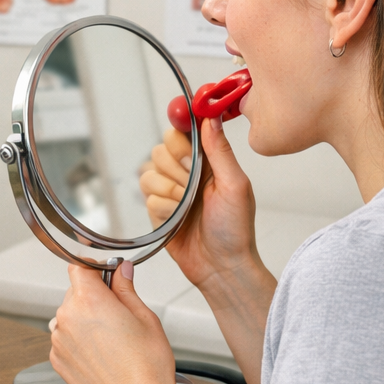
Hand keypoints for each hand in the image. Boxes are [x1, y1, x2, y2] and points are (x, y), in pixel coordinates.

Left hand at [49, 263, 182, 383]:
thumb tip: (121, 271)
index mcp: (89, 300)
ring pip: (69, 316)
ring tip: (112, 340)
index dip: (94, 268)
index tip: (106, 274)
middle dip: (94, 297)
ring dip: (85, 320)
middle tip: (119, 314)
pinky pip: (66, 339)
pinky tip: (102, 354)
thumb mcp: (145, 317)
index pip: (79, 266)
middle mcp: (67, 318)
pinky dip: (79, 341)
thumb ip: (126, 289)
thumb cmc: (146, 367)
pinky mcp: (57, 360)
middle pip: (75, 292)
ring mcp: (59, 340)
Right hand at [143, 118, 262, 298]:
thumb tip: (210, 116)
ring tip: (188, 208)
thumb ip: (220, 150)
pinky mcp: (158, 211)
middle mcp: (187, 173)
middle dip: (176, 170)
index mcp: (208, 162)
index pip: (182, 133)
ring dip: (170, 192)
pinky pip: (148, 199)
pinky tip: (179, 222)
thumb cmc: (236, 229)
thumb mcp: (235, 185)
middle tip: (194, 185)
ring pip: (149, 174)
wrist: (222, 267)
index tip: (189, 153)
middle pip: (160, 150)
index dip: (181, 138)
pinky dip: (164, 211)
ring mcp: (171, 192)